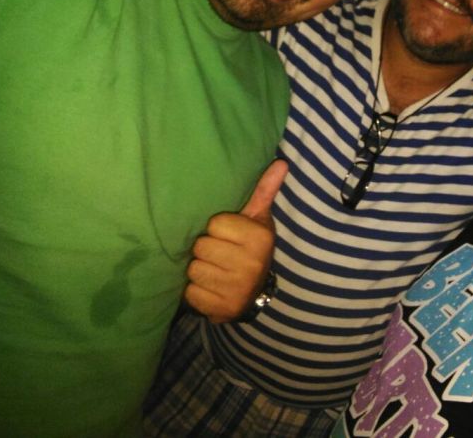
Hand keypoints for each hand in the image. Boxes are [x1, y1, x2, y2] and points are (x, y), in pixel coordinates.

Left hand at [184, 160, 286, 323]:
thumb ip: (264, 190)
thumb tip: (281, 162)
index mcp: (260, 239)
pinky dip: (196, 292)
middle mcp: (251, 265)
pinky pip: (191, 294)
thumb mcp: (259, 220)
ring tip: (216, 271)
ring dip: (200, 271)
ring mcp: (236, 290)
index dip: (218, 229)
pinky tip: (212, 289)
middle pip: (201, 247)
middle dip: (207, 250)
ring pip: (194, 270)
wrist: (255, 295)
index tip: (230, 237)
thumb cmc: (251, 248)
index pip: (215, 224)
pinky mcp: (221, 309)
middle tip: (221, 255)